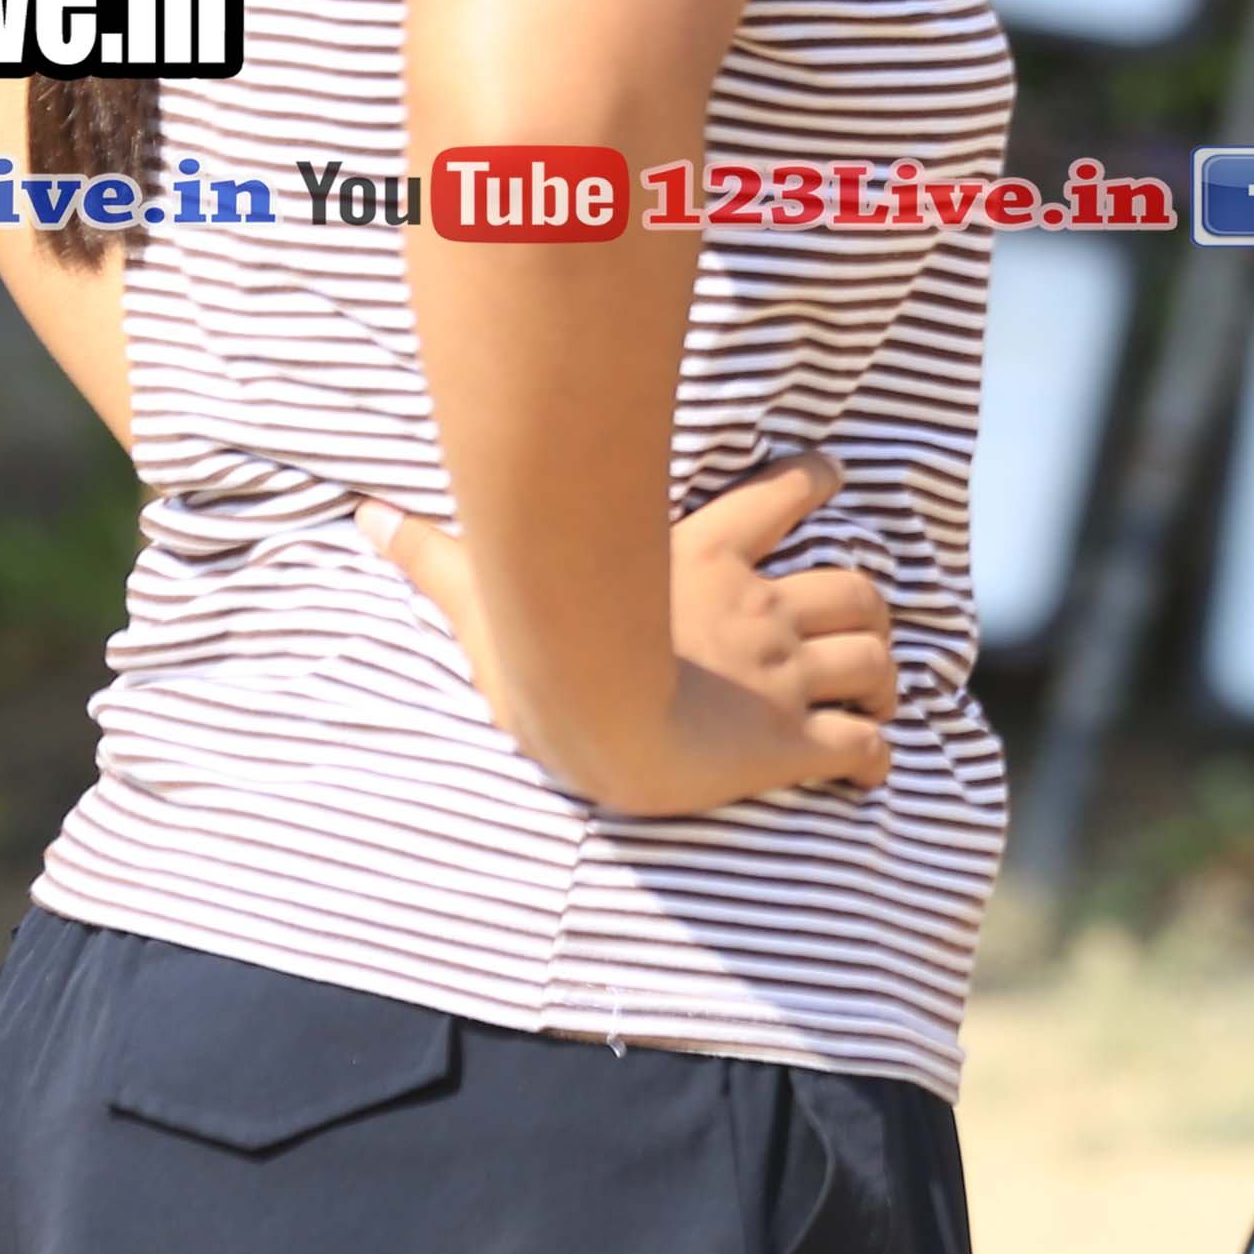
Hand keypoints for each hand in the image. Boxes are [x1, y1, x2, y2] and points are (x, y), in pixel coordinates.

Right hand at [357, 448, 898, 813]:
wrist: (596, 717)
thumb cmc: (541, 651)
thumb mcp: (485, 592)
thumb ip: (437, 554)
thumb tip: (366, 515)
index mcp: (703, 562)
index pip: (782, 496)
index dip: (817, 483)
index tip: (836, 482)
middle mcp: (758, 612)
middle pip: (855, 588)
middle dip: (872, 608)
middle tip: (867, 630)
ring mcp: (783, 676)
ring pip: (876, 657)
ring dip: (886, 678)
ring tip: (880, 697)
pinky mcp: (794, 741)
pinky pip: (864, 746)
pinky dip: (878, 758)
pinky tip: (871, 772)